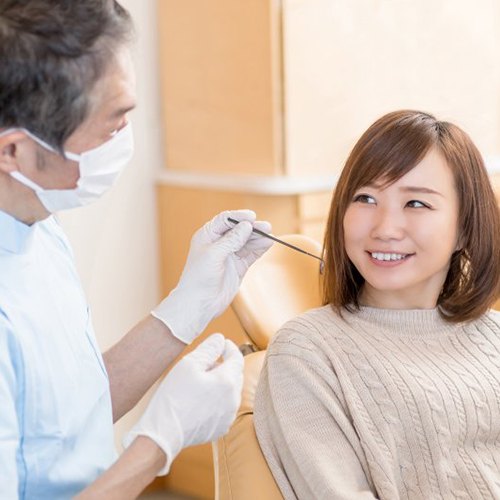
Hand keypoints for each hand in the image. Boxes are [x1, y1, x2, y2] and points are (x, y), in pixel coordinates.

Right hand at [123, 333, 243, 475]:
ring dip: (220, 382)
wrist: (163, 434)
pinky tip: (198, 400)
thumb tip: (220, 340)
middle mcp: (234, 400)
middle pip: (235, 374)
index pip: (237, 357)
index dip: (228, 347)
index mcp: (228, 381)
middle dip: (223, 365)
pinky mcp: (221, 428)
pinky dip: (217, 399)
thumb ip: (208, 348)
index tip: (219, 343)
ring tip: (198, 382)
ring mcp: (229, 416)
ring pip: (230, 391)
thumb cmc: (174, 397)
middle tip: (203, 363)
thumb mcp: (189, 364)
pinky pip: (224, 407)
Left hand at [152, 209, 272, 343]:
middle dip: (253, 228)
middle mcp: (219, 243)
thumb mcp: (214, 254)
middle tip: (266, 227)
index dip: (239, 217)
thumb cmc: (198, 278)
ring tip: (270, 235)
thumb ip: (231, 240)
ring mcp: (229, 255)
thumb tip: (247, 226)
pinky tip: (268, 244)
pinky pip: (251, 254)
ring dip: (258, 238)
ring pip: (247, 242)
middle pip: (239, 230)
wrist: (199, 303)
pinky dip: (260, 249)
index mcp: (208, 235)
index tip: (252, 217)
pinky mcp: (238, 267)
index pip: (225, 220)